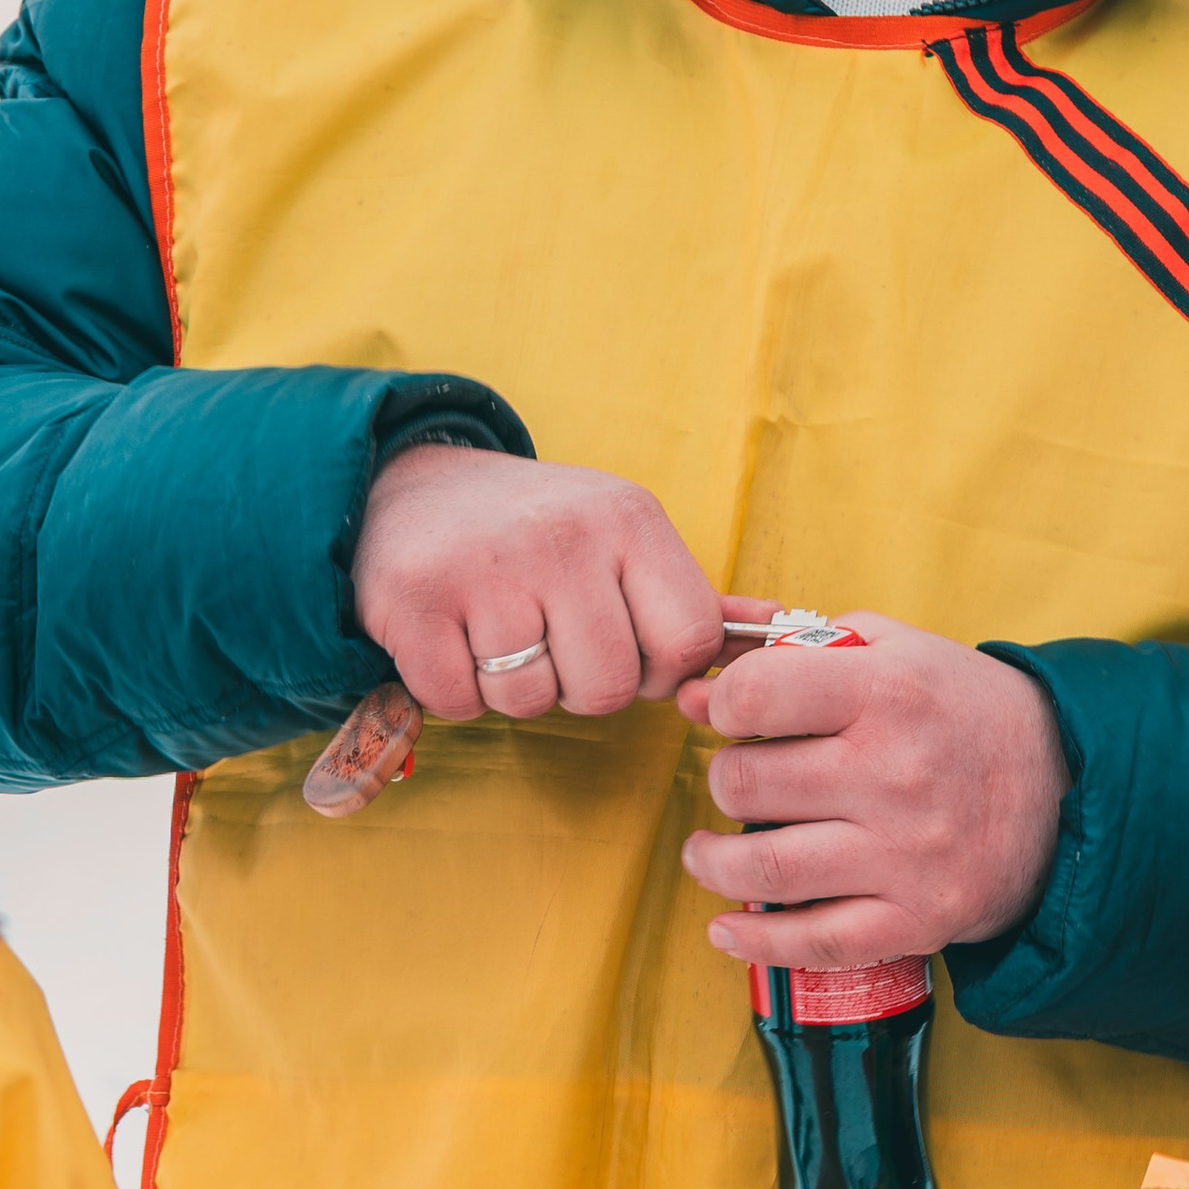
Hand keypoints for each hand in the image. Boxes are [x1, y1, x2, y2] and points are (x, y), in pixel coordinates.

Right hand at [350, 447, 723, 724]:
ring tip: (494, 631)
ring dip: (512, 689)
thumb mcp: (620, 537)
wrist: (406, 487)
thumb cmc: (534, 531)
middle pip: (608, 689)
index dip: (658, 668)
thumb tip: (781, 629)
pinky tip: (450, 637)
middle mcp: (564, 536)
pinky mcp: (414, 599)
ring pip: (530, 701)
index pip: (690, 643)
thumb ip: (693, 596)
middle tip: (547, 640)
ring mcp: (486, 566)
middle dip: (578, 687)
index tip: (623, 645)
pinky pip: (459, 701)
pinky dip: (454, 690)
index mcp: (629, 520)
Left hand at [677, 608, 1069, 967]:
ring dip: (713, 862)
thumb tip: (696, 682)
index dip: (721, 705)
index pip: (757, 695)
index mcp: (890, 693)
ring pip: (764, 866)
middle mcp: (896, 773)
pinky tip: (727, 927)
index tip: (725, 715)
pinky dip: (756, 940)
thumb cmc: (963, 711)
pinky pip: (814, 940)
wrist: (1067, 788)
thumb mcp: (896, 650)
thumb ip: (797, 647)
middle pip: (748, 783)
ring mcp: (907, 854)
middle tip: (737, 782)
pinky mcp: (918, 917)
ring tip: (707, 852)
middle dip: (725, 780)